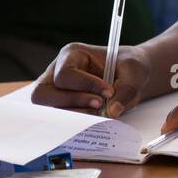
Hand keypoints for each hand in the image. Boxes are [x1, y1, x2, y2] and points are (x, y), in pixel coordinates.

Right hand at [31, 42, 150, 115]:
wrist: (131, 76)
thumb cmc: (129, 67)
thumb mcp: (134, 72)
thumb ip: (126, 89)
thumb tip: (112, 111)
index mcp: (72, 54)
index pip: (65, 74)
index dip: (85, 86)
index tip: (109, 92)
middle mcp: (57, 71)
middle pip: (43, 94)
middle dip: (72, 103)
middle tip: (99, 105)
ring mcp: (56, 91)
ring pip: (47, 110)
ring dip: (73, 115)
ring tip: (99, 112)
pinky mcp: (62, 106)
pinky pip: (58, 120)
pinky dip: (75, 122)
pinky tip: (94, 119)